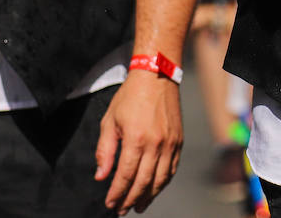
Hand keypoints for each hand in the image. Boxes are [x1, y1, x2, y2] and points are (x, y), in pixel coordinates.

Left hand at [94, 69, 182, 214]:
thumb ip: (105, 150)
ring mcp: (170, 143)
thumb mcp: (110, 121)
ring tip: (138, 206)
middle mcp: (155, 144)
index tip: (110, 203)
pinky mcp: (178, 141)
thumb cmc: (130, 97)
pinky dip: (163, 182)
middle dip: (131, 199)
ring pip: (160, 179)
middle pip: (143, 182)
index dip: (117, 192)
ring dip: (149, 196)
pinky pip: (172, 169)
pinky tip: (154, 189)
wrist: (156, 76)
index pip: (125, 175)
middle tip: (122, 210)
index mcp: (136, 139)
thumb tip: (101, 175)